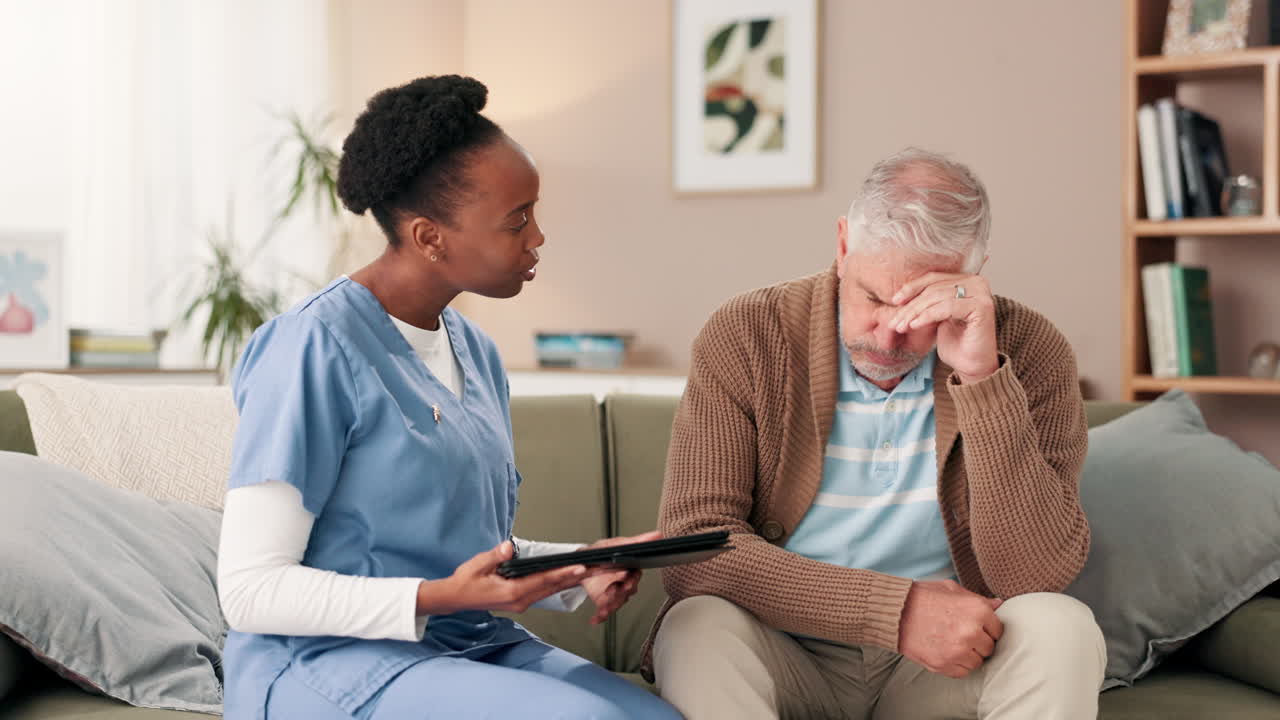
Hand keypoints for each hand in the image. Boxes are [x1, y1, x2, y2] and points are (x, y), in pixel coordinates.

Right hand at [418, 541, 588, 615]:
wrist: (455, 598)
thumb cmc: (465, 581)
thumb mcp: (477, 565)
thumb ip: (495, 555)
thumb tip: (509, 547)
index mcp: (512, 592)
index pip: (543, 581)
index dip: (562, 573)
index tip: (579, 568)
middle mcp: (520, 601)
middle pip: (552, 587)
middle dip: (572, 577)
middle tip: (593, 569)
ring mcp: (520, 603)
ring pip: (549, 591)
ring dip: (567, 582)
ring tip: (586, 573)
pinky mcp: (519, 601)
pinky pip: (542, 592)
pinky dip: (555, 584)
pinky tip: (565, 578)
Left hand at [580, 531, 660, 624]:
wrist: (583, 563)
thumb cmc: (603, 553)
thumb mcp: (617, 544)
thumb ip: (638, 541)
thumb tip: (657, 534)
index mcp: (628, 569)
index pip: (634, 575)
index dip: (631, 578)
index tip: (625, 577)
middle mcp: (623, 583)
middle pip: (627, 591)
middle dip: (621, 593)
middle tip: (613, 590)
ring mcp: (614, 593)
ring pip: (617, 602)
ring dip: (611, 605)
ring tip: (603, 607)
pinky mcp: (604, 601)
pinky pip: (604, 612)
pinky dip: (600, 616)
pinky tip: (594, 619)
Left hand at [889, 272, 998, 383]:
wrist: (971, 366)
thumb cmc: (955, 343)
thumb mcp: (935, 316)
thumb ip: (926, 301)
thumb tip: (899, 294)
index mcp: (966, 280)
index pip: (933, 278)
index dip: (912, 288)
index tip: (895, 301)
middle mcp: (977, 282)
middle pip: (933, 288)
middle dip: (910, 306)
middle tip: (894, 321)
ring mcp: (981, 293)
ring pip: (937, 297)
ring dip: (915, 313)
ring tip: (901, 326)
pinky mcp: (982, 307)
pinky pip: (947, 307)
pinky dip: (927, 316)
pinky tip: (914, 326)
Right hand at [898, 579, 1003, 678]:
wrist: (894, 611)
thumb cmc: (923, 597)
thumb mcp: (952, 590)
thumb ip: (977, 599)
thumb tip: (999, 604)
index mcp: (978, 610)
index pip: (998, 630)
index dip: (987, 628)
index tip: (976, 626)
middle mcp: (972, 632)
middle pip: (989, 647)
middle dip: (978, 642)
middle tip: (961, 634)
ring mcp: (958, 651)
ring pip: (977, 662)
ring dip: (968, 655)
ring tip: (952, 643)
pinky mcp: (944, 664)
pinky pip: (962, 672)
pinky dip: (956, 664)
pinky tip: (946, 651)